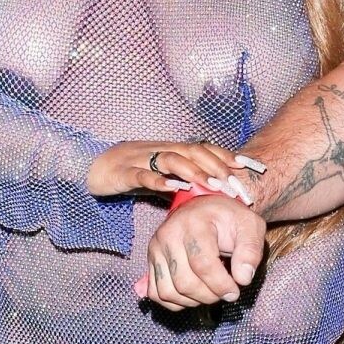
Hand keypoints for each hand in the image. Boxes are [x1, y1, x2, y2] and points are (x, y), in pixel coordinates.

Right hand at [87, 140, 248, 198]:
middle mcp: (161, 151)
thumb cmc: (131, 171)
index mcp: (172, 150)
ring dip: (193, 171)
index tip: (251, 166)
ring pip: (172, 159)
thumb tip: (214, 195)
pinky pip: (143, 175)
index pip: (205, 148)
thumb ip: (185, 181)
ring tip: (211, 185)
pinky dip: (158, 180)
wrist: (92, 165)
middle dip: (217, 166)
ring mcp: (142, 159)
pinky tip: (171, 188)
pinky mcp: (124, 172)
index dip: (227, 155)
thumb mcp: (162, 175)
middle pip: (193, 151)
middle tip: (235, 183)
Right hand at [134, 195, 266, 310]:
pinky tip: (193, 294)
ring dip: (193, 301)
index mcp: (194, 223)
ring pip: (169, 292)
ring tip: (210, 291)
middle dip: (209, 295)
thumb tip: (243, 278)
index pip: (202, 264)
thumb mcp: (250, 226)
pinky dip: (176, 302)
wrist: (205, 210)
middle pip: (184, 282)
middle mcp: (168, 235)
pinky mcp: (150, 261)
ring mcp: (156, 249)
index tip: (235, 291)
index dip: (220, 285)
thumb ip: (250, 250)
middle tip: (224, 292)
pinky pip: (156, 294)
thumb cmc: (229, 219)